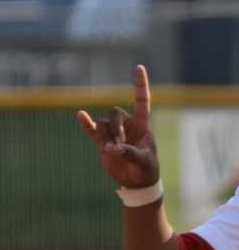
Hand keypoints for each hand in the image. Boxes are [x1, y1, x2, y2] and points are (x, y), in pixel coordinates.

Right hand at [76, 65, 158, 188]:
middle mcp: (127, 125)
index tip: (139, 67)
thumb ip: (130, 153)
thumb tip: (113, 148)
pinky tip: (81, 115)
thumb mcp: (144, 162)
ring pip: (104, 124)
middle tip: (119, 145)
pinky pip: (93, 130)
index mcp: (142, 126)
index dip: (140, 85)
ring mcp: (114, 133)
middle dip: (115, 127)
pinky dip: (87, 124)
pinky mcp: (103, 142)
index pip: (142, 101)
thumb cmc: (146, 170)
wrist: (136, 182)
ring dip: (106, 136)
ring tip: (113, 152)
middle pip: (115, 112)